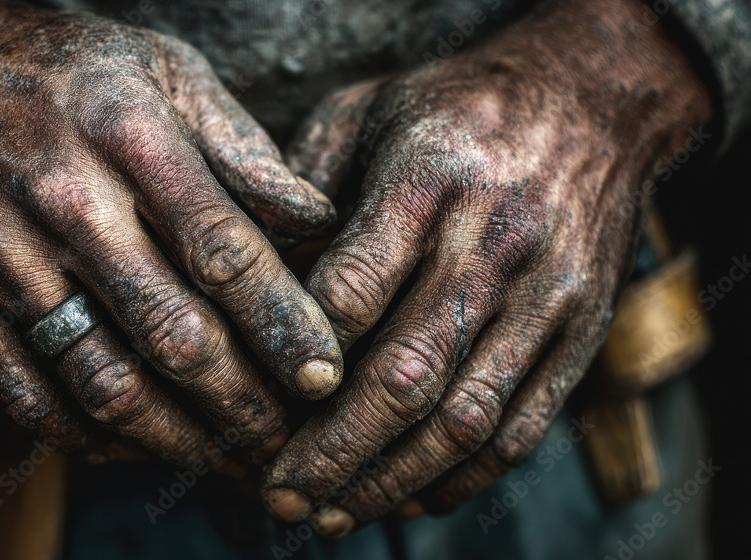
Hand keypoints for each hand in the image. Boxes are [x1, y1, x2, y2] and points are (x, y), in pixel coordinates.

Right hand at [0, 0, 342, 466]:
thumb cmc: (55, 67)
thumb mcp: (160, 69)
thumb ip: (241, 146)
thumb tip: (313, 221)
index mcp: (128, 136)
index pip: (224, 250)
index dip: (284, 324)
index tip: (325, 373)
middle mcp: (65, 202)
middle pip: (173, 333)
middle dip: (246, 404)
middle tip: (291, 439)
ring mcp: (1, 258)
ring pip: (105, 382)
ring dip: (179, 439)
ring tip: (230, 458)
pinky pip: (29, 395)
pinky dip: (91, 438)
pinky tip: (138, 445)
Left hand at [262, 0, 711, 533]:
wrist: (594, 102)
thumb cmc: (457, 108)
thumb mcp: (367, 109)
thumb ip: (305, 183)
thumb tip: (254, 274)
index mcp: (429, 180)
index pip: (355, 286)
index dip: (301, 357)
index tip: (251, 403)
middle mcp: (493, 245)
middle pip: (406, 372)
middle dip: (333, 450)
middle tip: (277, 495)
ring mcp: (545, 297)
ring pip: (464, 418)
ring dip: (390, 480)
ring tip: (330, 514)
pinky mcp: (579, 334)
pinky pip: (521, 427)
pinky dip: (461, 478)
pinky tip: (407, 497)